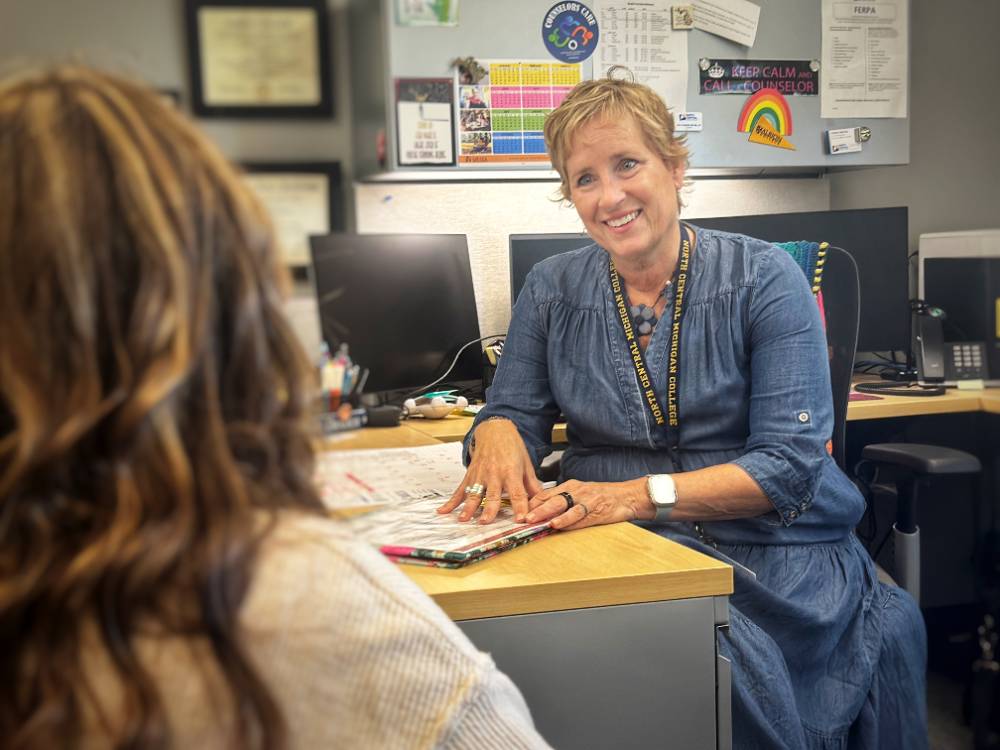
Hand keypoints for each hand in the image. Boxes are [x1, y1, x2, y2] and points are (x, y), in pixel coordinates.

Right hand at [438, 418, 542, 523]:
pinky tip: (443, 511)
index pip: (517, 493)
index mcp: (511, 472)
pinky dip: (451, 501)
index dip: (519, 506)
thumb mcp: (526, 463)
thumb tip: (542, 501)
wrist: (495, 430)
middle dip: (489, 509)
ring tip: (464, 519)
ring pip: (474, 493)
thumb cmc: (512, 447)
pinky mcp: (470, 475)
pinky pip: (460, 490)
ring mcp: (480, 474)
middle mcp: (494, 474)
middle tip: (485, 521)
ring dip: (468, 507)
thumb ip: (532, 484)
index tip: (520, 519)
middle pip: (492, 495)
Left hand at [524, 478, 651, 530]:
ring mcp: (586, 500)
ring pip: (564, 506)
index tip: (519, 512)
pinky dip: (568, 521)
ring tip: (537, 521)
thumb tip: (542, 511)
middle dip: (536, 509)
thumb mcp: (580, 493)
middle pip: (552, 499)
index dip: (532, 503)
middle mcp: (576, 490)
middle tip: (523, 518)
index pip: (545, 493)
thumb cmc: (602, 496)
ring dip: (549, 514)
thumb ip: (563, 500)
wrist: (627, 496)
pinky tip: (558, 524)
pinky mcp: (596, 511)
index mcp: (570, 485)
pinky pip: (579, 516)